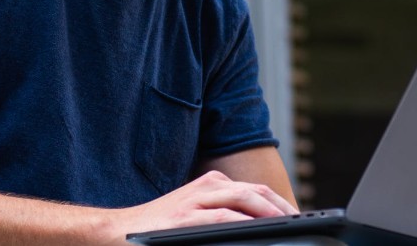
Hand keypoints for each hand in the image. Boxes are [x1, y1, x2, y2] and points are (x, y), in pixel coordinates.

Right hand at [108, 170, 297, 241]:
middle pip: (255, 192)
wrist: (117, 232)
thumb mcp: (194, 216)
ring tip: (287, 224)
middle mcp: (206, 187)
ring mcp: (195, 200)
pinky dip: (243, 223)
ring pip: (243, 199)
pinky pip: (222, 217)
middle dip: (282, 207)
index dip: (279, 202)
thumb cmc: (158, 229)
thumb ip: (221, 216)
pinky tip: (258, 230)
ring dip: (269, 212)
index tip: (297, 218)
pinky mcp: (185, 218)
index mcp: (211, 185)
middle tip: (300, 222)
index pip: (255, 190)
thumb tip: (255, 227)